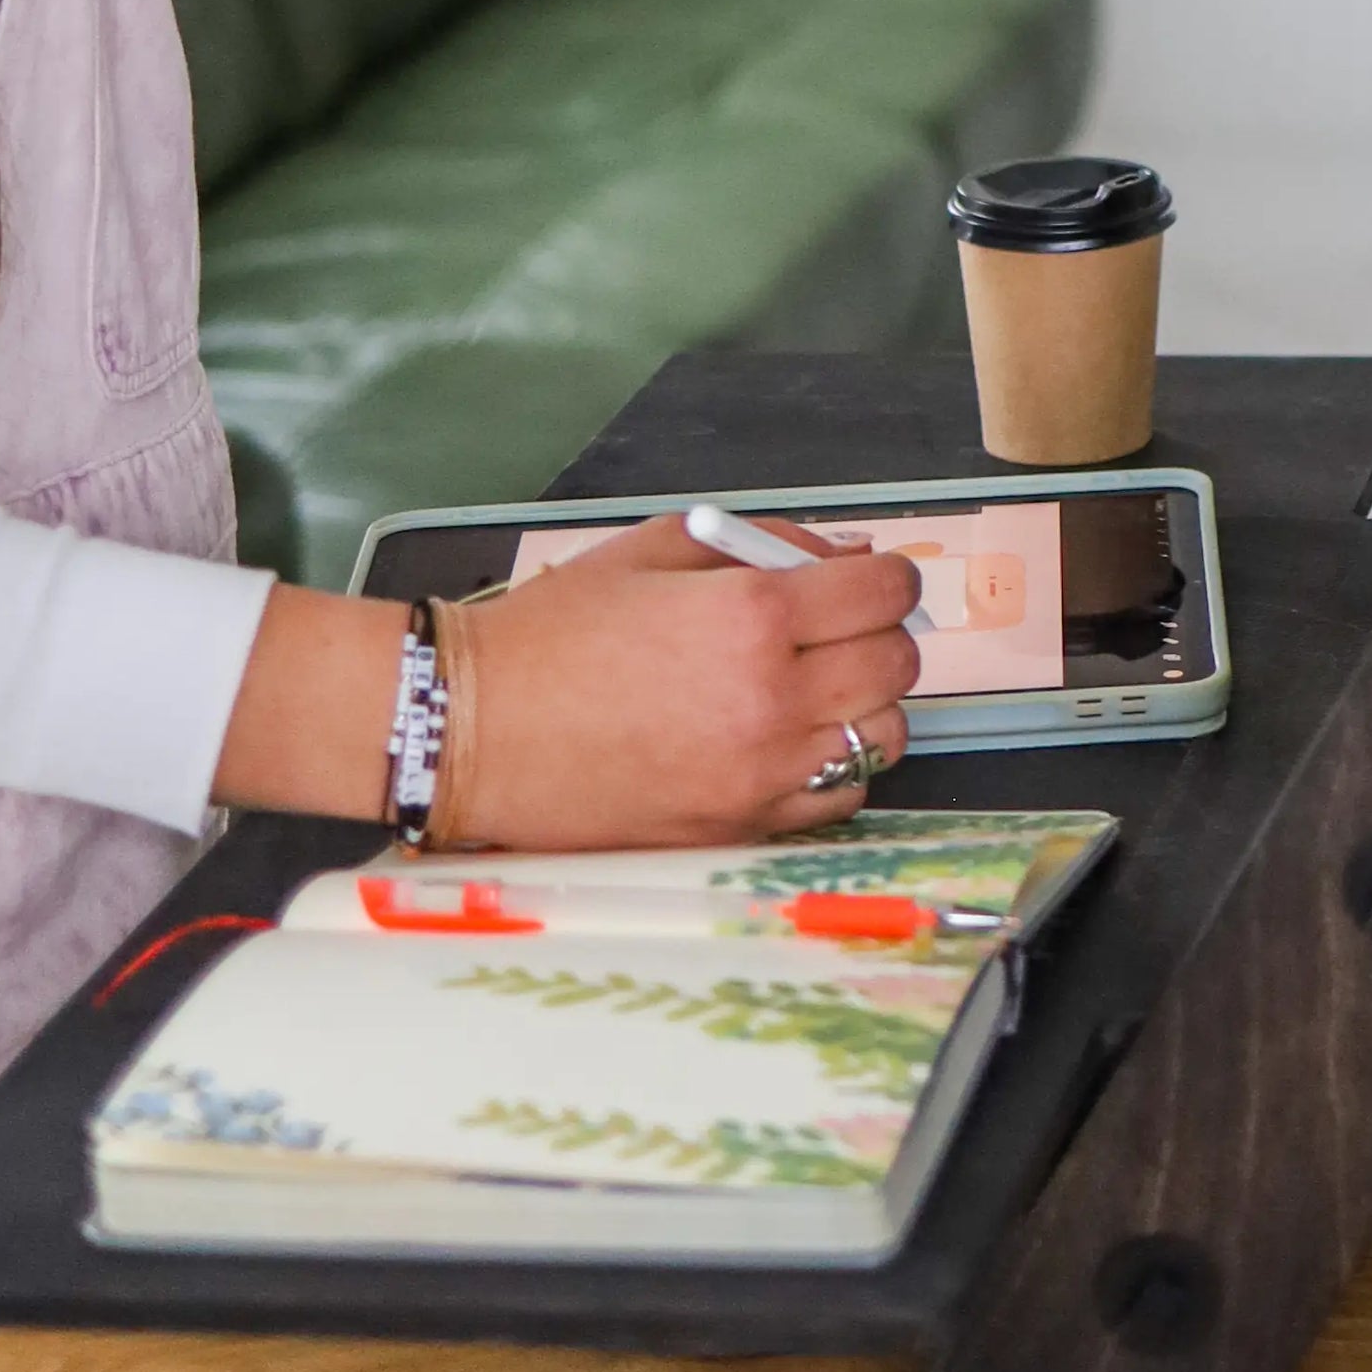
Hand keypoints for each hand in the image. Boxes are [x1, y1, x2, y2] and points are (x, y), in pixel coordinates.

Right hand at [213, 521, 924, 847]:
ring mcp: (758, 774)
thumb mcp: (654, 549)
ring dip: (863, 708)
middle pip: (898, 664)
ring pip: (882, 737)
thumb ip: (761, 542)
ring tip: (811, 693)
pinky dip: (829, 770)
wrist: (473, 732)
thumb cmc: (554, 632)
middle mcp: (772, 699)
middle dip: (876, 636)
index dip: (884, 578)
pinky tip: (782, 746)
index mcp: (753, 616)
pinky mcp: (737, 829)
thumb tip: (841, 554)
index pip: (887, 591)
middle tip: (833, 633)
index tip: (862, 582)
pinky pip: (836, 800)